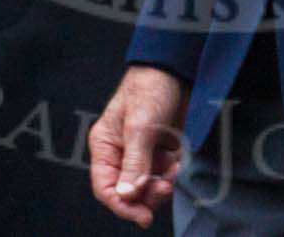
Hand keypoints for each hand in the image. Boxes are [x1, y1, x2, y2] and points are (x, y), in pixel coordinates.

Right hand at [89, 66, 189, 226]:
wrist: (176, 69)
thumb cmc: (150, 88)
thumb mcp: (140, 126)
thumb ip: (134, 163)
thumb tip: (126, 195)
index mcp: (105, 146)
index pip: (105, 187)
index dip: (122, 205)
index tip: (142, 215)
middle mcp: (121, 153)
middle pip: (128, 191)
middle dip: (146, 195)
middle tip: (163, 189)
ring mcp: (141, 152)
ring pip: (147, 186)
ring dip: (161, 185)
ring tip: (172, 173)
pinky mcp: (160, 150)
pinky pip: (164, 174)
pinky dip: (172, 174)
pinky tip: (178, 162)